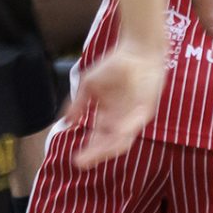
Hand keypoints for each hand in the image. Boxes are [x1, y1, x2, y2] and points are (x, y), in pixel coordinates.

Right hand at [66, 46, 159, 168]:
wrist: (136, 50)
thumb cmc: (114, 65)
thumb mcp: (89, 85)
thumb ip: (78, 104)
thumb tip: (65, 123)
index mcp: (109, 116)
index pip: (98, 139)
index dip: (89, 151)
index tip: (76, 161)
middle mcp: (121, 120)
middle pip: (109, 144)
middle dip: (95, 153)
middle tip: (82, 162)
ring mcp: (134, 116)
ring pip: (122, 139)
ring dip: (109, 147)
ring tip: (95, 153)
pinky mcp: (146, 108)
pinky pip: (135, 123)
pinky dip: (124, 128)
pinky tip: (114, 132)